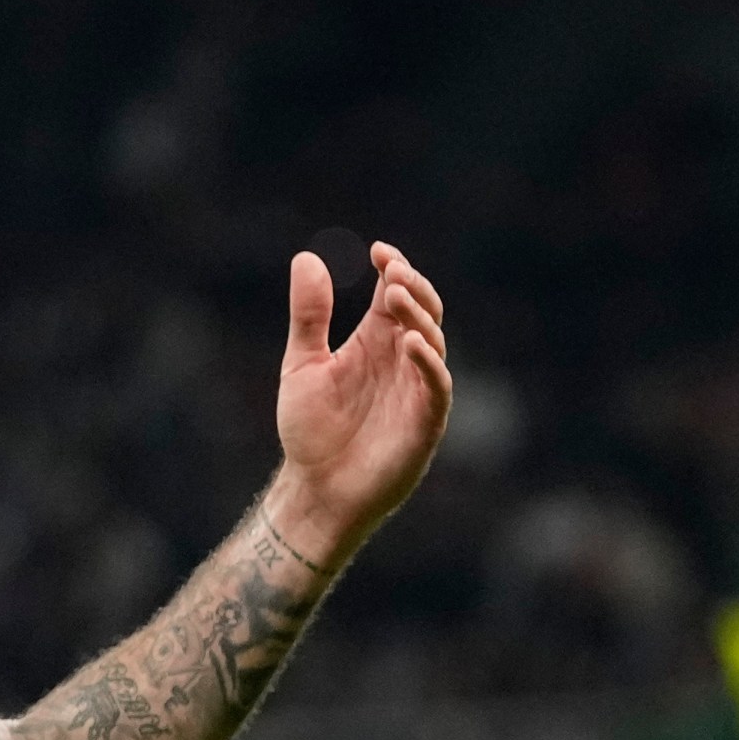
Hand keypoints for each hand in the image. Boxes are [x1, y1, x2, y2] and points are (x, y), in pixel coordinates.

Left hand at [269, 242, 450, 565]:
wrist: (315, 488)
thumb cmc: (311, 430)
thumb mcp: (302, 364)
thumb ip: (309, 315)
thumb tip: (307, 257)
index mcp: (375, 342)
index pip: (396, 294)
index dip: (394, 268)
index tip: (378, 251)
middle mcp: (401, 360)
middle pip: (423, 310)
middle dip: (412, 287)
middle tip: (391, 271)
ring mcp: (416, 389)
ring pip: (432, 342)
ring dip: (417, 317)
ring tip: (395, 296)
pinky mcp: (424, 422)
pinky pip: (436, 387)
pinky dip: (427, 363)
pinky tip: (409, 343)